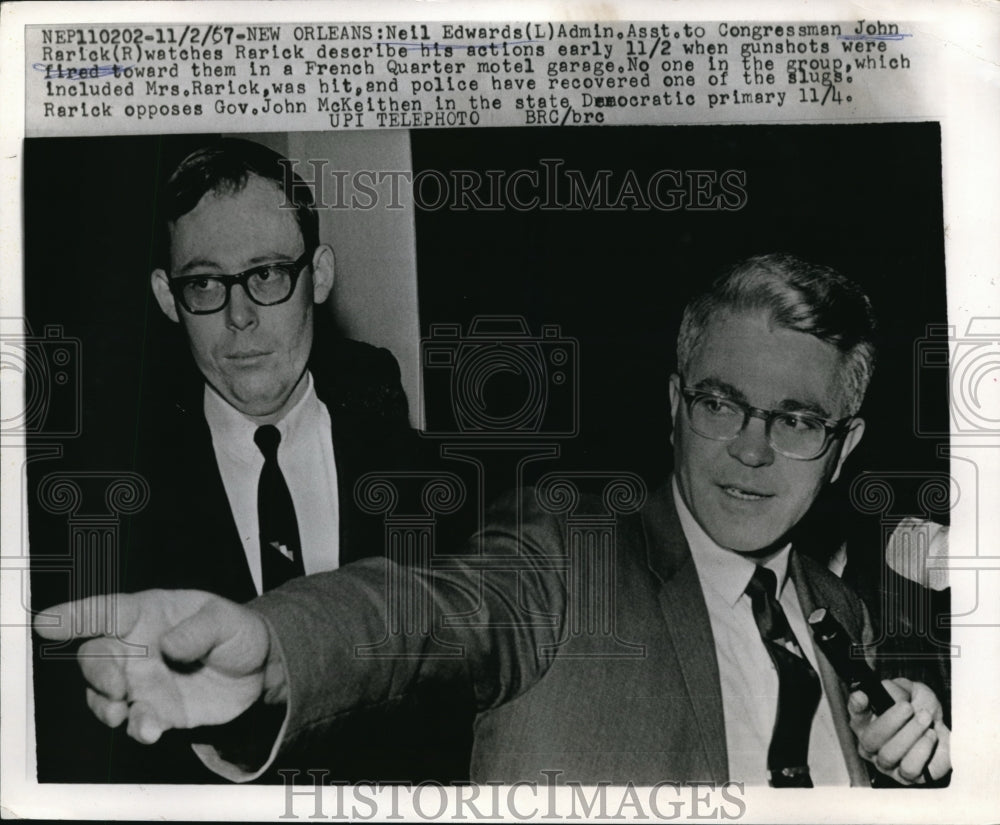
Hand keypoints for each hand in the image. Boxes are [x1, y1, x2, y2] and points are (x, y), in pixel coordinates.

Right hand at [34, 590, 282, 744]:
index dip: (75, 616)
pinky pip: (134, 722)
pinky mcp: (155, 710)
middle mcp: (136, 649)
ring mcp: (142, 682)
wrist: (257, 670)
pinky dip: (137, 728)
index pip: (105, 612)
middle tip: (118, 685)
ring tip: (124, 711)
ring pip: (102, 695)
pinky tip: (150, 729)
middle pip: (95, 657)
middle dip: (97, 672)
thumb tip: (169, 646)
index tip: (46, 622)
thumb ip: (201, 629)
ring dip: (105, 705)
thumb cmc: (235, 632)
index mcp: (148, 614)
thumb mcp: (227, 620)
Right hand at [849, 677, 950, 783]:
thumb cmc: (918, 707)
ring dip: (910, 735)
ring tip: (926, 720)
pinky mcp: (906, 777)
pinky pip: (910, 769)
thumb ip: (893, 690)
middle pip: (870, 740)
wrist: (941, 727)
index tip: (862, 697)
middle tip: (909, 708)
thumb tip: (880, 693)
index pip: (854, 714)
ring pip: (889, 755)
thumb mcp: (907, 691)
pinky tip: (931, 737)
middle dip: (891, 721)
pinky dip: (923, 751)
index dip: (856, 707)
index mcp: (865, 720)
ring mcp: (886, 764)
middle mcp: (870, 745)